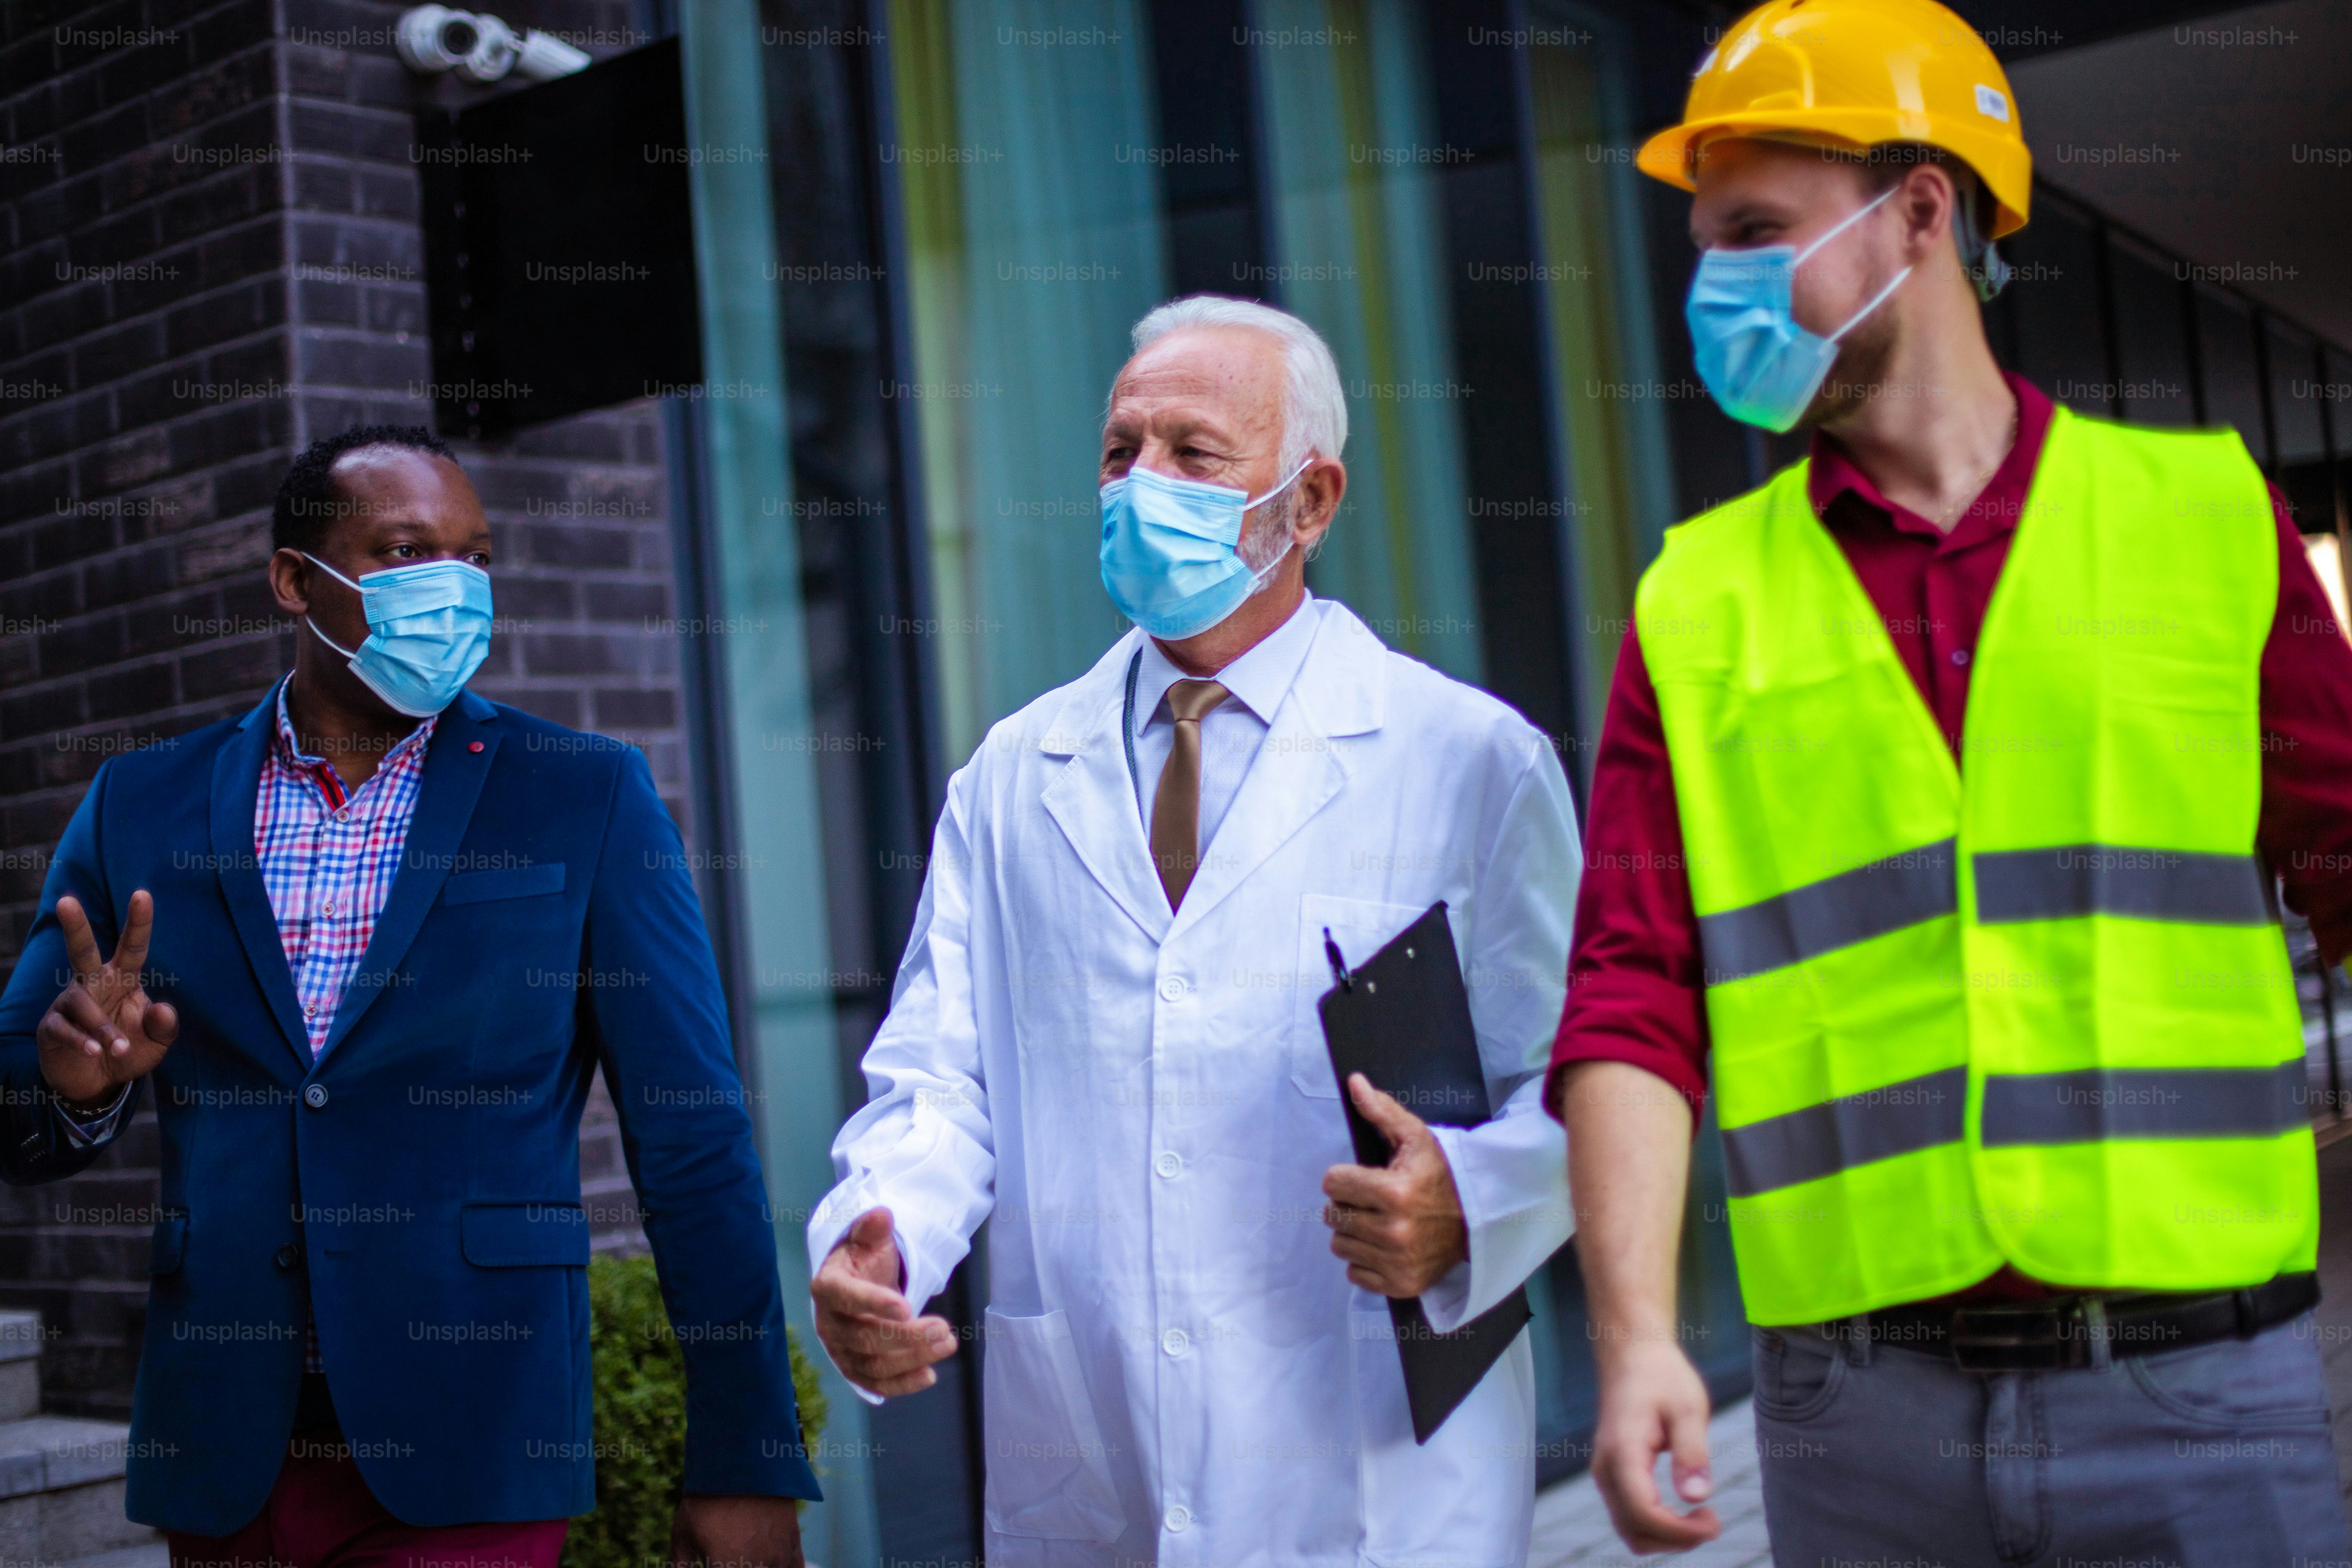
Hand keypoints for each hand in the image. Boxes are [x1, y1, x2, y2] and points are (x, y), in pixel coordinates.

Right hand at [37, 892, 177, 1108]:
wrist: (98, 1081)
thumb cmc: (129, 1050)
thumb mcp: (157, 1041)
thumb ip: (165, 1025)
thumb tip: (165, 1008)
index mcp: (123, 979)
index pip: (132, 946)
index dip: (138, 922)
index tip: (142, 893)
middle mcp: (93, 984)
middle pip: (82, 950)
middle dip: (75, 926)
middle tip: (66, 900)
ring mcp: (69, 1003)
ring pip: (82, 1004)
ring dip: (104, 1029)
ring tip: (117, 1048)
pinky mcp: (51, 1026)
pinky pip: (65, 1029)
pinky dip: (83, 1041)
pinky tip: (95, 1052)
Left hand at [671, 1494, 801, 1567]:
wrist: (743, 1462)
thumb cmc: (707, 1500)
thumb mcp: (682, 1535)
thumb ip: (678, 1565)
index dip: (713, 1566)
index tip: (711, 1560)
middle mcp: (754, 1567)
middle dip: (734, 1564)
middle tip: (727, 1554)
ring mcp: (777, 1558)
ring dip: (759, 1565)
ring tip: (743, 1554)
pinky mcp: (793, 1544)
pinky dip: (783, 1567)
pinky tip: (771, 1561)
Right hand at [811, 1207, 955, 1395]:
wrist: (855, 1287)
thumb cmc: (863, 1260)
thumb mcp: (868, 1239)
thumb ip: (872, 1228)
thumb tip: (882, 1214)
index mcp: (828, 1287)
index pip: (848, 1298)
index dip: (875, 1303)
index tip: (907, 1307)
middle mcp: (829, 1324)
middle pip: (865, 1338)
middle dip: (907, 1336)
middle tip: (944, 1328)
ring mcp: (840, 1352)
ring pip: (874, 1364)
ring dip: (913, 1358)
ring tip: (948, 1344)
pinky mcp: (855, 1370)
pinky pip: (876, 1384)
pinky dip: (902, 1384)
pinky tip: (929, 1375)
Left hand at [1320, 1073, 1467, 1296]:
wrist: (1478, 1218)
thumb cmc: (1443, 1174)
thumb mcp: (1415, 1137)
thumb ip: (1381, 1111)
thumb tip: (1354, 1082)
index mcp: (1394, 1192)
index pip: (1332, 1184)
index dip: (1345, 1177)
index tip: (1364, 1178)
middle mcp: (1394, 1230)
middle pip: (1332, 1216)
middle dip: (1348, 1204)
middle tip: (1374, 1201)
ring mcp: (1397, 1261)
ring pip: (1340, 1245)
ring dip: (1354, 1233)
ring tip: (1380, 1222)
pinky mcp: (1400, 1284)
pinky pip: (1354, 1275)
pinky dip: (1365, 1261)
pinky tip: (1385, 1246)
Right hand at [1590, 1338, 1720, 1553]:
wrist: (1631, 1354)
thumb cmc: (1662, 1376)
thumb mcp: (1688, 1407)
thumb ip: (1692, 1452)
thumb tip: (1696, 1497)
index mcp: (1623, 1450)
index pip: (1644, 1512)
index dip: (1680, 1530)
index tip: (1714, 1520)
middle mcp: (1606, 1468)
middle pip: (1635, 1531)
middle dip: (1676, 1540)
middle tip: (1712, 1521)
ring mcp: (1606, 1474)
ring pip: (1630, 1531)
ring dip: (1667, 1538)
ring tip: (1700, 1518)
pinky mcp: (1613, 1476)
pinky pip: (1629, 1518)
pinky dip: (1657, 1527)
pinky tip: (1682, 1511)